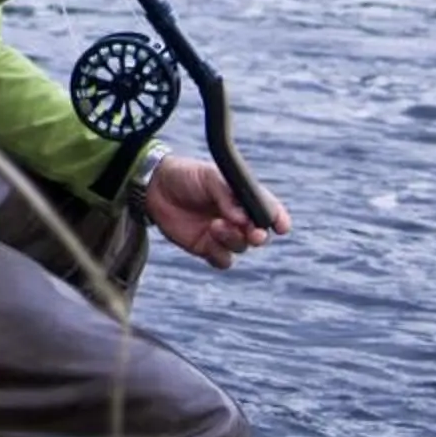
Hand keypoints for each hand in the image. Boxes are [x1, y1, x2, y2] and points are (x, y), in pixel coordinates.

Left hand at [144, 153, 290, 270]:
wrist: (155, 187)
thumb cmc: (186, 175)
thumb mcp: (209, 176)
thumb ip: (227, 194)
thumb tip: (242, 216)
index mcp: (243, 197)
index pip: (268, 209)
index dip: (278, 218)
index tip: (281, 226)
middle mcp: (237, 218)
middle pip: (259, 234)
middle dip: (258, 234)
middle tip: (252, 233)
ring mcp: (223, 235)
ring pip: (241, 247)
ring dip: (232, 239)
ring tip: (215, 224)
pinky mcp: (206, 248)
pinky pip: (223, 260)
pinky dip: (219, 253)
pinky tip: (208, 238)